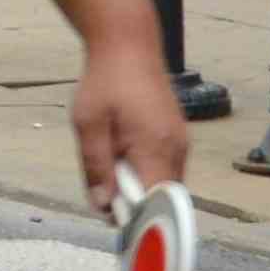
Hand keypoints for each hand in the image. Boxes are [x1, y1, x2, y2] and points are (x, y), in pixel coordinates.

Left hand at [73, 42, 192, 205]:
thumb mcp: (88, 126)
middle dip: (134, 203)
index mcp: (156, 148)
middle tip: (102, 196)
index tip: (114, 222)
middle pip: (161, 195)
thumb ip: (96, 167)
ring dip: (137, 186)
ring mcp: (180, 141)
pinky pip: (164, 166)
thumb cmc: (104, 84)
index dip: (138, 216)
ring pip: (163, 181)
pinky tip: (120, 159)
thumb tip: (103, 205)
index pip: (156, 200)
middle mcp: (176, 148)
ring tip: (108, 172)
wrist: (128, 47)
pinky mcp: (177, 135)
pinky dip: (144, 172)